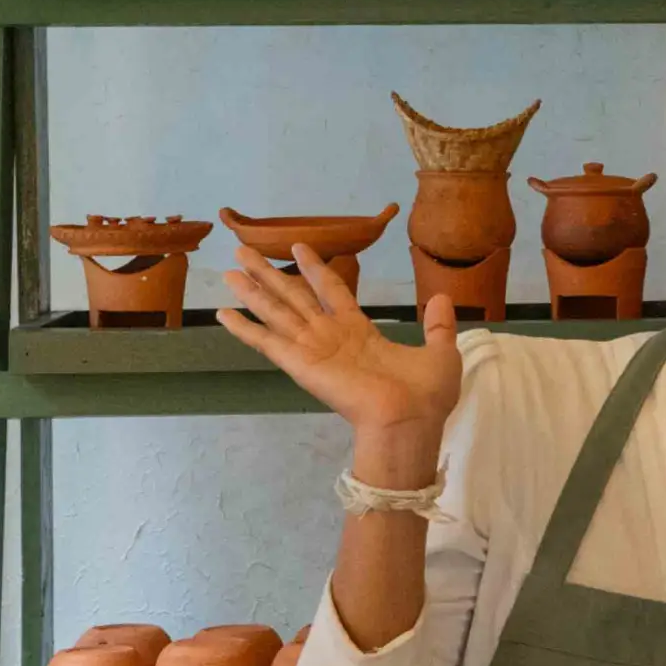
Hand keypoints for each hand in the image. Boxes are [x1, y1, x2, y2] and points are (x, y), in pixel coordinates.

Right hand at [217, 253, 459, 444]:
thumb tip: (443, 297)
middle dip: (270, 274)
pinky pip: (266, 341)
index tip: (299, 246)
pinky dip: (244, 328)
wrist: (411, 419)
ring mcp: (313, 348)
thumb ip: (438, 325)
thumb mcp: (440, 351)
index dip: (315, 268)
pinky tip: (222, 313)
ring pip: (276, 310)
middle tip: (244, 252)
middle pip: (294, 296)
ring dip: (252, 290)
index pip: (331, 290)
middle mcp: (330, 336)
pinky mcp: (300, 363)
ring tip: (228, 271)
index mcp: (359, 331)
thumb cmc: (425, 393)